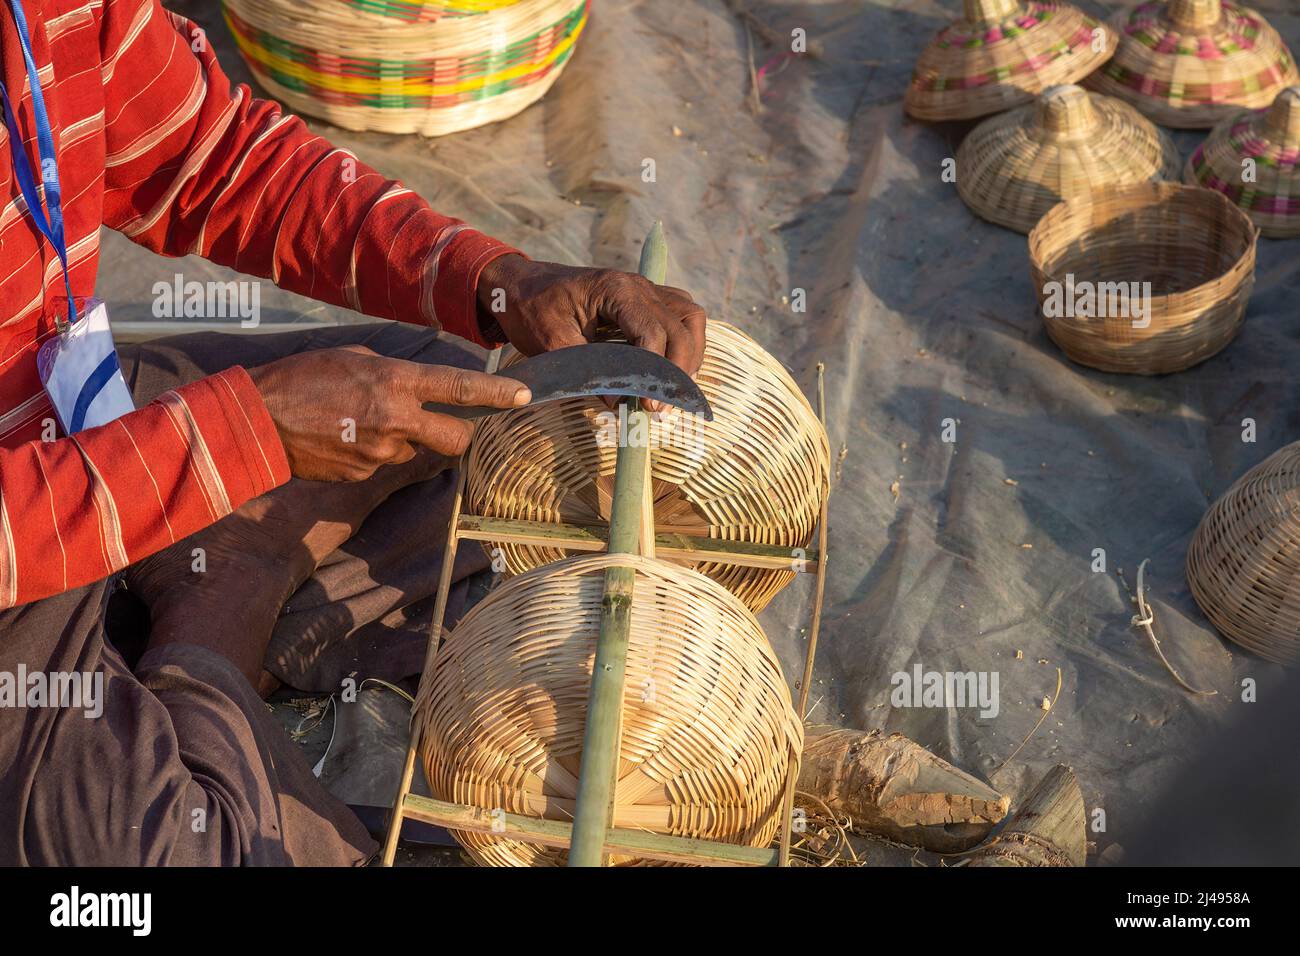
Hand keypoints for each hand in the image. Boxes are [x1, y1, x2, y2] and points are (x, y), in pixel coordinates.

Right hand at [247, 345, 528, 480]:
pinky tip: (343, 439)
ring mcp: (380, 453)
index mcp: (395, 383)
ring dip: (401, 439)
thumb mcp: (354, 359)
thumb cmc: (302, 378)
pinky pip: (382, 463)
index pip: (460, 388)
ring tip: (359, 422)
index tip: (524, 396)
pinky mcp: (363, 475)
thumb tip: (418, 390)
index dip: (497, 393)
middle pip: (457, 439)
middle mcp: (396, 420)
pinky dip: (372, 452)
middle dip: (459, 434)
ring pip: (413, 450)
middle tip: (446, 424)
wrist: (256, 421)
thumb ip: (394, 375)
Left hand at [476, 255, 706, 399]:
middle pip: (682, 325)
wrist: (520, 284)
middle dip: (679, 370)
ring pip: (691, 316)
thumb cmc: (531, 309)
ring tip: (677, 388)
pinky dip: (687, 340)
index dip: (655, 371)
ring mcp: (645, 289)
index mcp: (615, 290)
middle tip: (662, 406)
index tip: (647, 405)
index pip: (654, 331)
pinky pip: (681, 314)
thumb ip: (586, 371)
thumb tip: (620, 404)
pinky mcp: (646, 298)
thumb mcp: (551, 342)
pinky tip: (675, 368)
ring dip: (692, 352)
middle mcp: (638, 285)